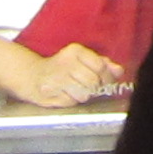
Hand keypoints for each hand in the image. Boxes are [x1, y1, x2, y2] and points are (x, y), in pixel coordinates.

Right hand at [0, 42, 125, 105]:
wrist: (33, 75)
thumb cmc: (62, 67)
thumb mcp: (82, 59)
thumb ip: (103, 64)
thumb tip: (119, 71)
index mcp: (75, 51)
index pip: (100, 66)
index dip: (107, 77)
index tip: (105, 81)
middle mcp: (64, 63)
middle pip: (93, 82)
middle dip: (94, 88)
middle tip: (88, 86)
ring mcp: (55, 79)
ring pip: (84, 94)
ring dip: (83, 95)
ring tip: (75, 89)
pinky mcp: (49, 93)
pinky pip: (71, 102)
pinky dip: (71, 100)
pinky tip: (64, 93)